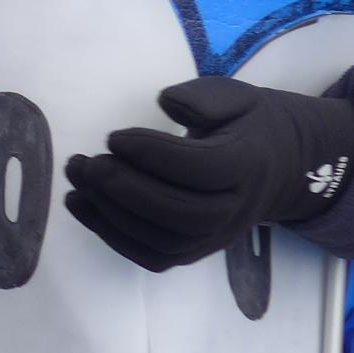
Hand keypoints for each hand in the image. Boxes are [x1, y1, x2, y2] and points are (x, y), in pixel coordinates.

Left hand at [65, 78, 353, 271]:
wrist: (277, 167)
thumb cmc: (246, 125)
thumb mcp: (235, 97)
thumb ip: (202, 97)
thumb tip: (166, 101)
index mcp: (248, 165)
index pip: (202, 169)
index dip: (154, 155)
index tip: (113, 137)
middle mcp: (236, 210)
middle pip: (182, 213)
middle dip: (126, 190)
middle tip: (86, 163)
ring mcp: (216, 237)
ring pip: (164, 240)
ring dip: (111, 213)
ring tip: (76, 177)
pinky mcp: (195, 250)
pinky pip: (153, 256)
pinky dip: (112, 236)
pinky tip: (80, 204)